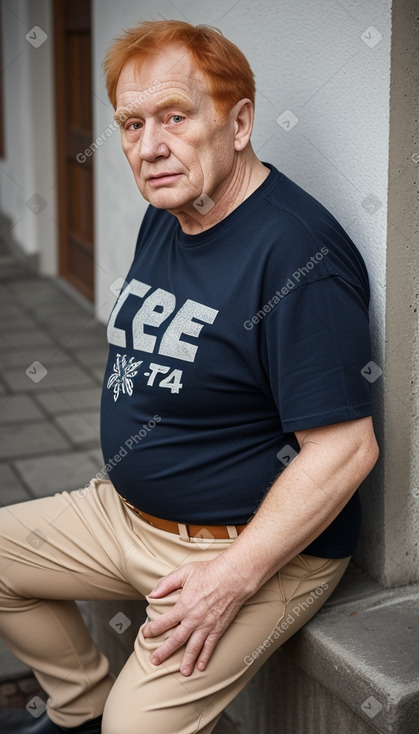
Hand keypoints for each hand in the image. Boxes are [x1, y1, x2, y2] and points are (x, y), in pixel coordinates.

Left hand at [142, 557, 250, 675]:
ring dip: (187, 660)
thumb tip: (152, 593)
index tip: (145, 634)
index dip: (153, 629)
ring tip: (182, 672)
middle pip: (176, 640)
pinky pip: (210, 645)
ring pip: (194, 647)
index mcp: (184, 605)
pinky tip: (201, 666)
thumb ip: (167, 583)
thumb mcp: (184, 573)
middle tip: (154, 661)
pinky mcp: (219, 628)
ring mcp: (207, 625)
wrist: (233, 576)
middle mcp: (194, 619)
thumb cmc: (209, 572)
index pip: (164, 622)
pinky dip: (206, 657)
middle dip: (164, 651)